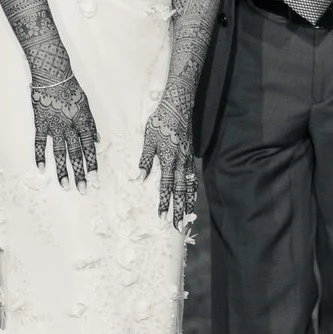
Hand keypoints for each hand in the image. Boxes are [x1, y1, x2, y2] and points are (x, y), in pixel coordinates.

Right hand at [33, 74, 98, 185]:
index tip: (95, 180)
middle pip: (76, 153)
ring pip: (60, 152)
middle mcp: (70, 126)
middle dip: (80, 173)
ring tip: (65, 186)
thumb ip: (91, 125)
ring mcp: (54, 125)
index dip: (92, 165)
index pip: (89, 148)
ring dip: (62, 170)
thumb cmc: (71, 89)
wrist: (53, 74)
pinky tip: (41, 170)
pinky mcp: (41, 122)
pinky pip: (40, 142)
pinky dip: (40, 156)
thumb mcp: (86, 105)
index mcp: (84, 122)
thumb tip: (98, 142)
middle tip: (83, 190)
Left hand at [140, 111, 197, 227]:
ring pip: (189, 186)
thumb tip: (139, 179)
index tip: (162, 218)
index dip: (164, 203)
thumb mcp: (149, 140)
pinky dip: (193, 189)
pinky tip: (192, 195)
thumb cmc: (160, 121)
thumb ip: (146, 160)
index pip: (166, 187)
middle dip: (179, 210)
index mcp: (169, 160)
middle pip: (181, 192)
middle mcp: (181, 163)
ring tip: (188, 217)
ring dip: (188, 203)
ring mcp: (187, 160)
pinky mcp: (190, 155)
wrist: (178, 106)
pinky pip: (193, 177)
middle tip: (179, 227)